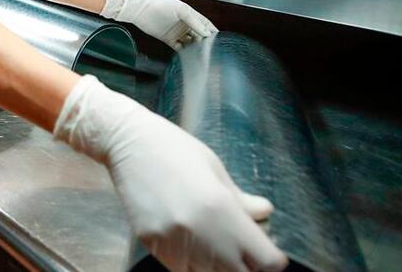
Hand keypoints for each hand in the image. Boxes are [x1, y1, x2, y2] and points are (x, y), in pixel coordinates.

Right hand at [54, 75, 287, 271]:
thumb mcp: (216, 170)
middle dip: (247, 265)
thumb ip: (241, 200)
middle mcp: (200, 234)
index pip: (266, 262)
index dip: (272, 260)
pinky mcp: (153, 246)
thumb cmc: (175, 149)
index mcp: (222, 210)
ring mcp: (174, 243)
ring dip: (218, 266)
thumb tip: (265, 213)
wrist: (129, 142)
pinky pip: (182, 269)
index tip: (268, 253)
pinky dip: (192, 264)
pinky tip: (191, 242)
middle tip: (243, 251)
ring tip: (213, 242)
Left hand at [100, 0, 216, 49]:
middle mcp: (184, 24)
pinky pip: (179, 47)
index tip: (219, 40)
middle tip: (211, 52)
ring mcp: (176, 32)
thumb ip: (194, 21)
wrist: (140, 9)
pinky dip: (184, 52)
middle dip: (204, 43)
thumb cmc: (160, 4)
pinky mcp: (168, 39)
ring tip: (202, 56)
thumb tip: (206, 33)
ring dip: (195, 48)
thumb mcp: (181, 10)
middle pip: (198, 35)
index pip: (204, 24)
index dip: (211, 32)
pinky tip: (189, 57)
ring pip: (190, 42)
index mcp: (189, 14)